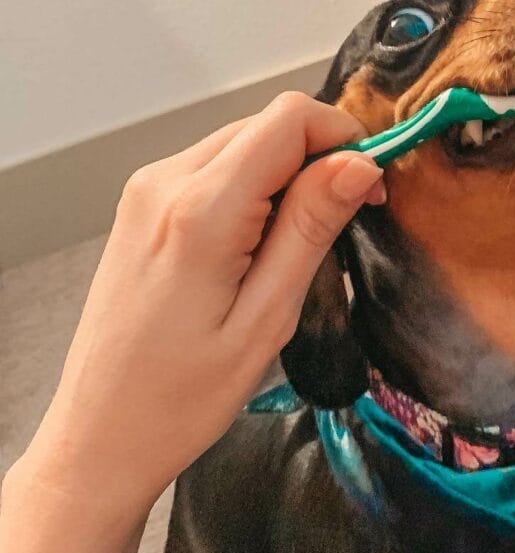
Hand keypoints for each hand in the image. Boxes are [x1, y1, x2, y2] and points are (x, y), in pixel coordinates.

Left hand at [13, 92, 383, 536]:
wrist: (104, 431)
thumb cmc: (184, 397)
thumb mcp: (267, 318)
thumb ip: (310, 230)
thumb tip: (358, 164)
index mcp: (201, 211)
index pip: (288, 120)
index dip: (343, 138)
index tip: (372, 186)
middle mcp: (165, 183)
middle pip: (265, 125)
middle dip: (321, 156)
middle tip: (351, 217)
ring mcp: (146, 192)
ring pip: (241, 143)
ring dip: (288, 174)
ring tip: (307, 241)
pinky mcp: (142, 209)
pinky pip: (214, 170)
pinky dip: (255, 189)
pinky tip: (265, 243)